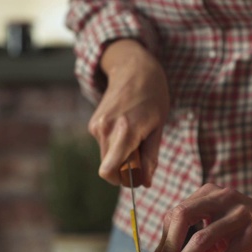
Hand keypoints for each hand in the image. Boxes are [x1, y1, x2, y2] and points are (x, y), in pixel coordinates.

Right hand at [89, 39, 169, 186]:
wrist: (134, 68)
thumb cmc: (153, 96)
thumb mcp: (158, 127)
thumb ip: (151, 156)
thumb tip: (146, 182)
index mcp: (124, 131)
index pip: (109, 171)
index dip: (122, 181)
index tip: (137, 176)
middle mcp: (105, 129)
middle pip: (109, 167)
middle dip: (125, 168)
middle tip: (142, 154)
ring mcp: (96, 126)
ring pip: (107, 157)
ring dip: (121, 155)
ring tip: (136, 135)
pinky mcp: (93, 124)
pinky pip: (104, 145)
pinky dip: (116, 145)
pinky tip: (127, 127)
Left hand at [151, 183, 251, 251]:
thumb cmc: (244, 225)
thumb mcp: (218, 225)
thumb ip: (196, 238)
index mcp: (209, 192)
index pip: (177, 212)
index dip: (164, 237)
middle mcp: (223, 198)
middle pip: (184, 216)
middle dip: (168, 245)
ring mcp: (239, 214)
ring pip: (203, 237)